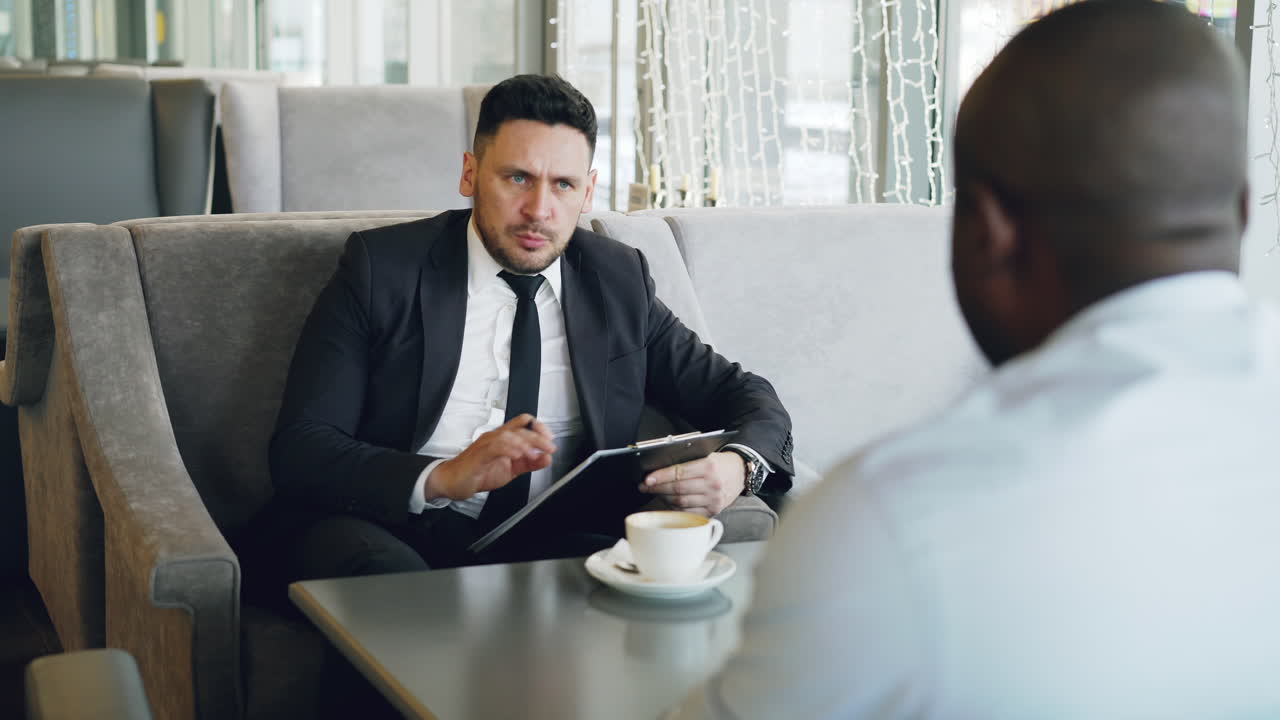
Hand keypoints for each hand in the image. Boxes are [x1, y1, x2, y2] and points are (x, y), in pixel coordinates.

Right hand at [425, 414, 555, 500]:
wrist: (452, 481)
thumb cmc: (478, 472)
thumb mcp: (510, 470)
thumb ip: (529, 464)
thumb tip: (546, 458)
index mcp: (503, 438)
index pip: (523, 422)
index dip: (539, 427)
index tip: (550, 439)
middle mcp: (495, 437)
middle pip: (520, 428)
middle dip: (538, 437)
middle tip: (549, 447)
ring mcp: (486, 444)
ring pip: (508, 435)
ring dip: (525, 444)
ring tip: (534, 454)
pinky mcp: (478, 454)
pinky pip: (494, 447)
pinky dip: (508, 450)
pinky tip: (517, 456)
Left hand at [638, 451, 744, 516]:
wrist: (741, 473)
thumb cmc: (720, 463)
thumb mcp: (706, 456)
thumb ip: (687, 462)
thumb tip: (660, 469)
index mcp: (709, 467)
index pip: (679, 473)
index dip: (661, 476)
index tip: (648, 478)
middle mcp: (712, 485)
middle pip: (678, 489)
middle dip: (658, 488)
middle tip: (645, 486)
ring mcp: (713, 500)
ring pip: (681, 502)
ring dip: (664, 498)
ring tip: (655, 493)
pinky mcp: (713, 510)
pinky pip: (689, 512)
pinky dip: (675, 508)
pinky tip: (668, 502)